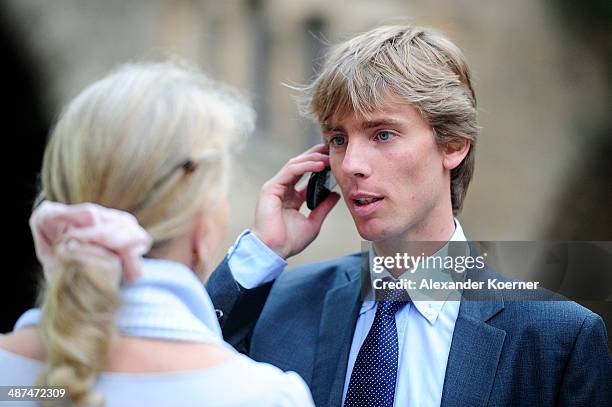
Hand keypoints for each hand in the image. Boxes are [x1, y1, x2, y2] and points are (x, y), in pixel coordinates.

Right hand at [251, 144, 340, 258]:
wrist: (274, 250)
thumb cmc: (289, 241)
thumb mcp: (313, 223)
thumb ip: (323, 208)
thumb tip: (335, 195)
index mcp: (292, 198)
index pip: (305, 176)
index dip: (318, 166)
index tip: (333, 160)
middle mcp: (283, 190)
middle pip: (300, 166)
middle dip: (315, 156)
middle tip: (330, 150)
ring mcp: (276, 188)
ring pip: (294, 165)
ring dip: (312, 159)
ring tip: (327, 157)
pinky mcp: (271, 188)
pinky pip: (290, 171)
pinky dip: (305, 166)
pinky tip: (318, 165)